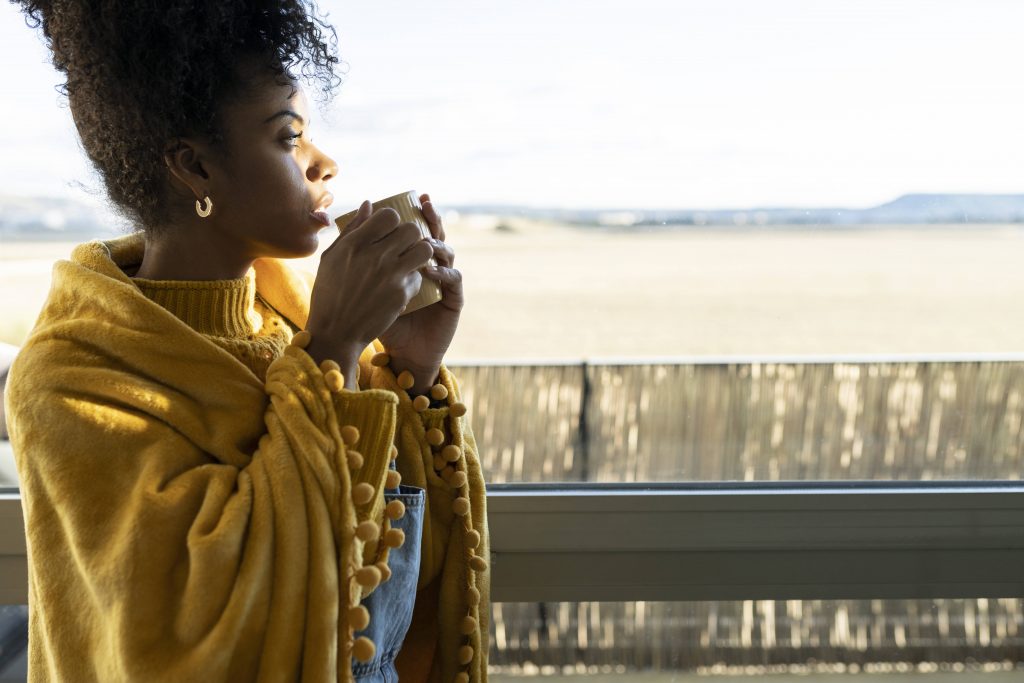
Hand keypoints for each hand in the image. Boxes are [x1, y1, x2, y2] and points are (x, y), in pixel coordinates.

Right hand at [305, 202, 433, 386]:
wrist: (335, 332)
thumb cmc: (330, 293)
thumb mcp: (332, 257)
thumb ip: (352, 229)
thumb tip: (369, 204)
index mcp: (354, 243)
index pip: (389, 215)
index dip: (393, 221)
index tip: (389, 230)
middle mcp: (374, 256)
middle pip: (411, 230)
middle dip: (410, 236)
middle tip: (403, 246)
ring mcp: (390, 275)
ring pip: (424, 250)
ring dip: (419, 254)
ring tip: (409, 262)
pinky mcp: (401, 294)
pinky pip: (419, 277)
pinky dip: (413, 280)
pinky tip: (400, 287)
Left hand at [378, 193, 464, 393]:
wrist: (398, 352)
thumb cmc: (377, 318)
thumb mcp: (364, 280)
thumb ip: (363, 245)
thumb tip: (364, 207)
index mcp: (409, 259)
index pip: (416, 229)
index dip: (417, 212)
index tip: (410, 199)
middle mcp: (430, 266)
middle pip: (435, 234)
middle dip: (432, 219)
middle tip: (424, 206)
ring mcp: (444, 282)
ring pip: (448, 253)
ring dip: (438, 243)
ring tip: (426, 239)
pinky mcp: (453, 299)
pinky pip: (453, 279)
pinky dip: (445, 272)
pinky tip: (432, 269)